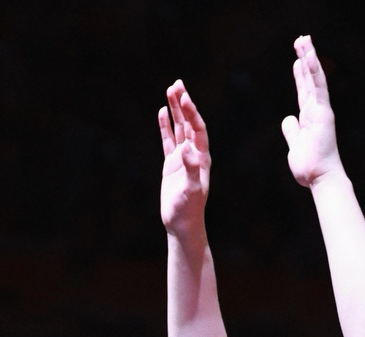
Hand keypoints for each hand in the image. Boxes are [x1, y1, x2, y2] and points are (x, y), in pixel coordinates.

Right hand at [159, 81, 209, 241]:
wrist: (182, 224)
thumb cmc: (189, 209)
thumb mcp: (191, 189)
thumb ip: (191, 168)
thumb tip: (186, 149)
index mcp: (202, 157)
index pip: (198, 128)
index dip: (192, 112)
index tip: (184, 97)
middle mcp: (193, 154)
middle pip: (189, 123)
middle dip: (184, 103)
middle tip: (177, 83)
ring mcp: (182, 158)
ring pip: (178, 128)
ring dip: (175, 110)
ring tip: (170, 90)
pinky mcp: (171, 164)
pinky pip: (168, 140)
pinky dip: (166, 126)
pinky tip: (162, 112)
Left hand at [281, 36, 341, 188]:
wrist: (319, 178)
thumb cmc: (309, 167)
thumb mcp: (294, 145)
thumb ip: (291, 131)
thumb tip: (287, 119)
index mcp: (309, 117)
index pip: (304, 91)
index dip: (300, 74)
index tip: (297, 59)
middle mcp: (316, 110)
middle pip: (309, 79)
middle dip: (305, 59)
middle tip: (301, 40)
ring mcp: (321, 109)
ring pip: (315, 78)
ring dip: (309, 57)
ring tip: (304, 39)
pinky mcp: (323, 111)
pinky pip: (318, 86)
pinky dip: (314, 70)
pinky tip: (309, 56)